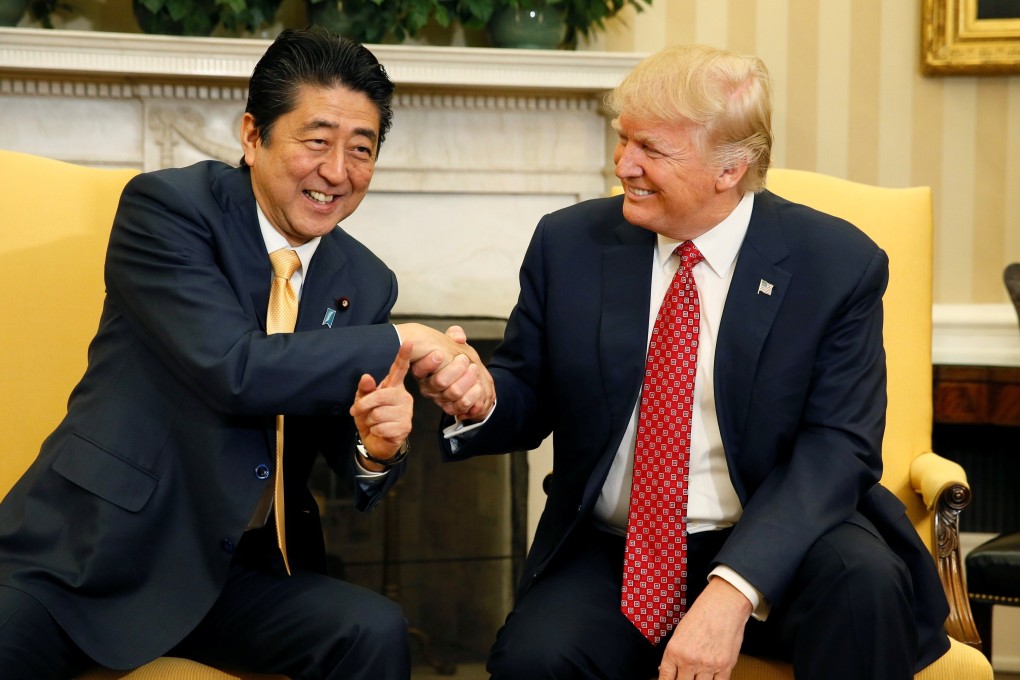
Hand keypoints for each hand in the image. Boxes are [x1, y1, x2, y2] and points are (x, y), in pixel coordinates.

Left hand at [349, 341, 413, 471]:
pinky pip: (382, 427)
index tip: (408, 341)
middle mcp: (403, 397)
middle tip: (357, 411)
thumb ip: (364, 390)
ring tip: (375, 423)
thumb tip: (366, 376)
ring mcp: (406, 412)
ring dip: (370, 421)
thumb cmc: (370, 418)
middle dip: (364, 405)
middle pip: (380, 395)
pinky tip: (381, 431)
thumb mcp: (361, 402)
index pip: (399, 369)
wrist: (376, 442)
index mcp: (393, 387)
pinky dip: (376, 431)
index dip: (403, 356)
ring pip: (379, 413)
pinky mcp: (405, 427)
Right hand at [409, 325, 493, 418]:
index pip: (419, 369)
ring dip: (468, 380)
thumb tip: (459, 337)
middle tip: (465, 359)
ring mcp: (439, 398)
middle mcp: (428, 386)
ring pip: (453, 392)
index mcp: (423, 369)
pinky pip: (460, 406)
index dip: (429, 363)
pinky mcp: (450, 407)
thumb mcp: (453, 342)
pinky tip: (478, 386)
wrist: (464, 374)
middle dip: (456, 369)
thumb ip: (455, 335)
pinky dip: (472, 396)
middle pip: (440, 381)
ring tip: (474, 369)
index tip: (440, 354)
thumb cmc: (453, 356)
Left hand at [657, 578, 751, 679]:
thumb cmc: (702, 614)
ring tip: (699, 674)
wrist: (724, 605)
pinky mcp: (725, 666)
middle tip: (686, 676)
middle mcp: (690, 660)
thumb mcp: (680, 633)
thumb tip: (668, 671)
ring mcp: (708, 665)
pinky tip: (711, 677)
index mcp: (674, 651)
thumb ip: (674, 655)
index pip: (666, 678)